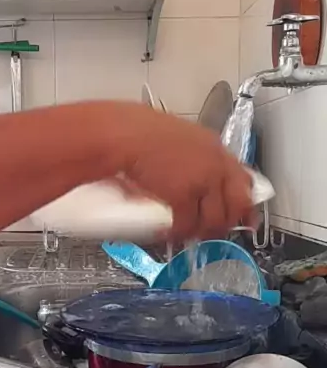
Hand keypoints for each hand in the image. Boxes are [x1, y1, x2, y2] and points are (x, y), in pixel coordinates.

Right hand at [97, 103, 254, 241]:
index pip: (243, 179)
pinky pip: (187, 226)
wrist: (123, 135)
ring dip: (203, 232)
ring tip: (190, 235)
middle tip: (216, 232)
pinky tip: (170, 234)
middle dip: (229, 222)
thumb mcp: (176, 139)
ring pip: (215, 220)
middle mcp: (214, 164)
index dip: (244, 201)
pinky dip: (178, 234)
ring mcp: (202, 181)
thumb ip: (189, 157)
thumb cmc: (138, 132)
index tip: (244, 214)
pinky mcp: (183, 197)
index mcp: (213, 148)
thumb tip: (185, 176)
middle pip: (238, 203)